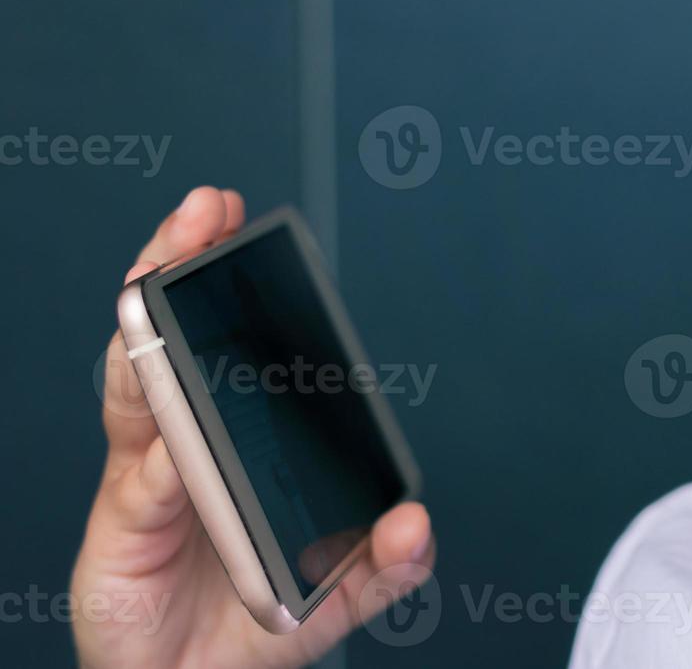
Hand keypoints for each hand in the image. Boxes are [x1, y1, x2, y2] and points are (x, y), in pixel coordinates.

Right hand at [71, 186, 435, 668]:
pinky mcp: (124, 523)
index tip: (246, 229)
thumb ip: (385, 564)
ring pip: (142, 385)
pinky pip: (146, 479)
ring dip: (151, 329)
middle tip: (202, 215)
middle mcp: (191, 443)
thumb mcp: (338, 594)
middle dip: (182, 266)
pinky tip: (178, 437)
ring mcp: (154, 475)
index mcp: (243, 441)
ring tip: (160, 274)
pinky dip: (164, 456)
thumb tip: (415, 523)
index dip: (236, 284)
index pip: (235, 345)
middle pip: (177, 339)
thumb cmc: (253, 627)